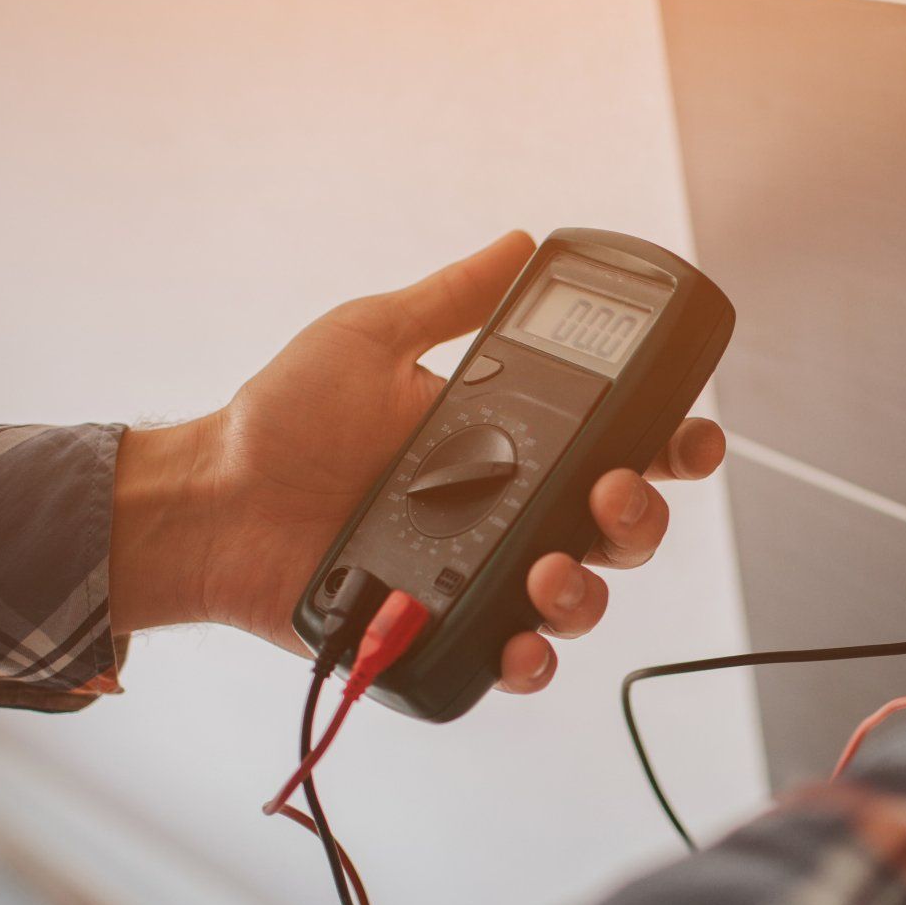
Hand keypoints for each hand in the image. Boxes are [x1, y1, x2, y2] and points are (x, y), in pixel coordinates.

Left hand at [110, 232, 725, 692]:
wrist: (216, 504)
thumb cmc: (283, 422)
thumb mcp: (371, 340)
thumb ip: (451, 300)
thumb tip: (516, 244)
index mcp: (510, 441)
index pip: (616, 443)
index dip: (669, 445)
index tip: (689, 438)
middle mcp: (508, 510)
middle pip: (618, 527)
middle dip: (638, 517)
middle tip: (607, 496)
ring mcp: (481, 573)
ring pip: (580, 597)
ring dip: (589, 589)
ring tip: (549, 570)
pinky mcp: (446, 631)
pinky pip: (513, 658)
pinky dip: (529, 659)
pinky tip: (521, 640)